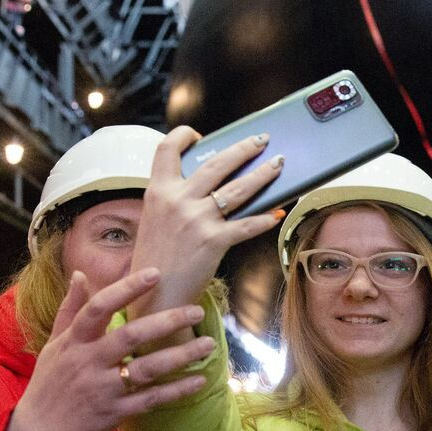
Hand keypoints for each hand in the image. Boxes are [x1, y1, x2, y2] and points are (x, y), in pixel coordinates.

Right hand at [0, 268, 217, 430]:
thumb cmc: (48, 384)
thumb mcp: (53, 344)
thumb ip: (70, 309)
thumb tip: (81, 274)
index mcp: (73, 342)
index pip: (99, 307)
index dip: (126, 288)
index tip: (155, 273)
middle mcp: (88, 363)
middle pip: (130, 336)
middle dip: (166, 321)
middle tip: (197, 310)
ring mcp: (102, 390)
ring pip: (146, 369)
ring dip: (180, 356)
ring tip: (208, 345)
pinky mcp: (114, 414)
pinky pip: (150, 400)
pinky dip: (176, 391)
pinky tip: (199, 381)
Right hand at [128, 127, 284, 315]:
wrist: (153, 295)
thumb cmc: (157, 257)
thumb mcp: (155, 219)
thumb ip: (175, 198)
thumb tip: (208, 182)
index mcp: (158, 191)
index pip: (167, 149)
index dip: (183, 135)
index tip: (199, 135)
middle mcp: (177, 200)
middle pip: (217, 162)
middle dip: (244, 147)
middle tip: (262, 140)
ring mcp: (196, 220)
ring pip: (238, 188)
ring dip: (263, 173)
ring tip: (278, 164)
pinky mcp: (213, 241)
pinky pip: (246, 225)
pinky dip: (265, 219)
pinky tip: (277, 213)